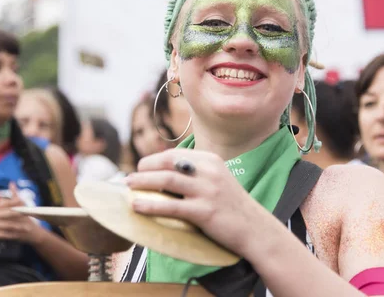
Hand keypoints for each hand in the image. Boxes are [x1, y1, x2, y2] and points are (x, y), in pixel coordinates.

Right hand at [0, 182, 44, 244]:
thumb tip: (1, 194)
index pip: (8, 203)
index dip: (17, 202)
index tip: (25, 201)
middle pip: (11, 213)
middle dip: (22, 213)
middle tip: (32, 214)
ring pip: (9, 225)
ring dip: (20, 226)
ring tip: (28, 227)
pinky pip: (3, 235)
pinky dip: (11, 235)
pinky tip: (17, 236)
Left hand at [124, 149, 274, 256]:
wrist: (255, 229)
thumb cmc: (232, 207)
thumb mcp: (217, 181)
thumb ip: (195, 174)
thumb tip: (162, 176)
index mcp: (211, 160)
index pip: (175, 154)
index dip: (154, 159)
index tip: (141, 167)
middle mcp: (209, 171)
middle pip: (168, 162)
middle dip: (145, 168)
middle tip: (131, 177)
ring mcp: (207, 190)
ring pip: (167, 180)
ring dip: (143, 182)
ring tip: (129, 186)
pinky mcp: (204, 211)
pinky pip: (171, 206)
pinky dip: (150, 205)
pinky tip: (137, 207)